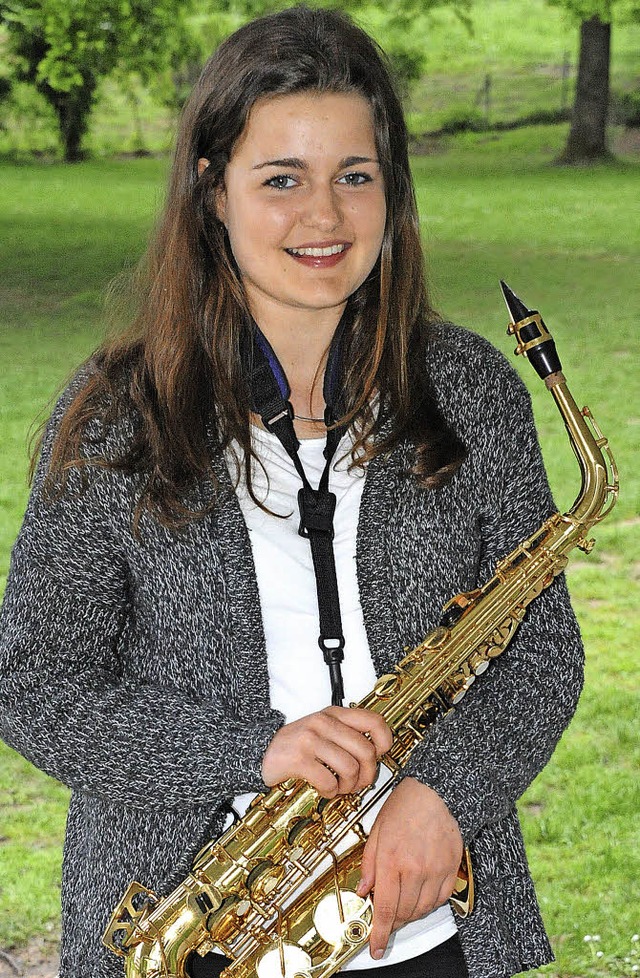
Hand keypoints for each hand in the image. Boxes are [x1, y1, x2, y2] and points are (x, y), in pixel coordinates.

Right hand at [262, 707, 391, 797]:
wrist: (260, 751)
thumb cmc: (295, 744)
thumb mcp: (322, 729)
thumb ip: (347, 734)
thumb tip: (377, 752)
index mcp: (334, 714)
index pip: (374, 721)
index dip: (384, 742)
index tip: (379, 755)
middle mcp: (323, 723)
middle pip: (366, 751)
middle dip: (367, 774)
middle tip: (358, 782)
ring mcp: (310, 739)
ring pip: (350, 768)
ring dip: (348, 786)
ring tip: (340, 787)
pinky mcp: (299, 759)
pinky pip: (329, 781)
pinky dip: (331, 791)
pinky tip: (325, 789)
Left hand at [357, 778, 462, 959]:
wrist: (435, 791)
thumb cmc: (405, 805)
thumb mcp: (376, 831)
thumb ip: (368, 864)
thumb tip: (363, 889)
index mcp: (391, 860)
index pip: (384, 909)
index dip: (379, 934)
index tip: (376, 947)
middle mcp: (414, 869)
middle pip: (403, 913)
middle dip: (392, 922)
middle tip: (385, 919)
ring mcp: (435, 870)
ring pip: (422, 909)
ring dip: (409, 913)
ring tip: (401, 903)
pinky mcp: (450, 869)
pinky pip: (439, 899)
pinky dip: (428, 903)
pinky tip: (420, 894)